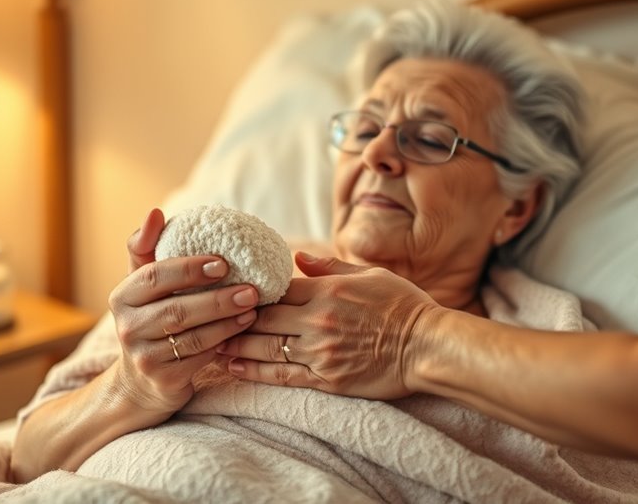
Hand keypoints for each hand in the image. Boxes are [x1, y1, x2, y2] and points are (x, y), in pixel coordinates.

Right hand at [108, 208, 259, 418]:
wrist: (141, 384)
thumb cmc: (150, 321)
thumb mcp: (142, 287)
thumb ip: (147, 249)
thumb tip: (155, 213)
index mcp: (122, 296)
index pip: (155, 274)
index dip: (189, 267)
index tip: (224, 262)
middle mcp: (127, 327)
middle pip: (177, 309)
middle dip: (218, 298)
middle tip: (251, 289)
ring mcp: (144, 357)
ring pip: (193, 335)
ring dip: (228, 320)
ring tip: (253, 307)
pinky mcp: (163, 380)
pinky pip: (200, 357)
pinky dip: (224, 341)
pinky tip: (243, 329)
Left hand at [218, 251, 439, 399]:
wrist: (428, 346)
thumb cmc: (404, 306)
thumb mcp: (370, 274)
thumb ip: (330, 268)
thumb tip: (298, 258)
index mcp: (327, 292)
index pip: (277, 290)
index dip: (252, 291)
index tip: (232, 291)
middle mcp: (318, 321)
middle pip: (263, 318)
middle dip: (234, 317)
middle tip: (208, 316)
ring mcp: (321, 352)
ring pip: (265, 348)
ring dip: (235, 345)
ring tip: (210, 342)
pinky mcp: (327, 379)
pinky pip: (283, 375)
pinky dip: (255, 371)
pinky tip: (233, 366)